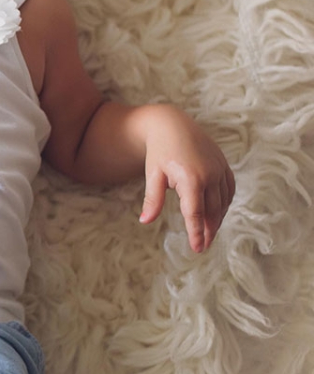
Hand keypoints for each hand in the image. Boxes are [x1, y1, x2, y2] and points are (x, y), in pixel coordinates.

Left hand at [138, 105, 235, 252]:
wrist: (171, 124)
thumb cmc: (159, 150)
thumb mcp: (153, 175)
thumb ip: (152, 200)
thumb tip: (144, 221)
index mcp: (190, 179)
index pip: (195, 214)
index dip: (196, 233)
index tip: (197, 249)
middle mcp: (210, 175)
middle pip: (212, 211)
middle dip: (208, 230)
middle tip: (203, 245)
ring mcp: (219, 169)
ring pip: (223, 202)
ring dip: (218, 219)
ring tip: (209, 232)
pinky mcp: (224, 164)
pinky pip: (229, 189)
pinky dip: (225, 203)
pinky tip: (218, 212)